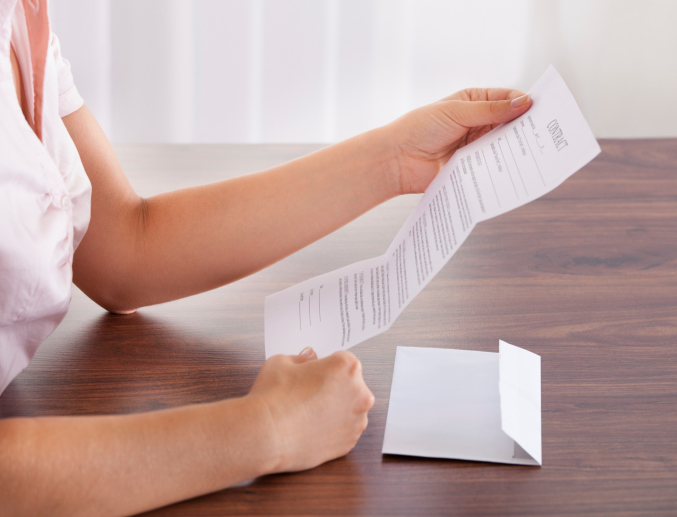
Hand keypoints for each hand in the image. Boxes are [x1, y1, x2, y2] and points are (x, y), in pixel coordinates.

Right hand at [247, 348, 373, 472]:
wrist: (265, 435)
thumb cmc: (273, 396)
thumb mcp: (281, 361)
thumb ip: (302, 358)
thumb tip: (309, 359)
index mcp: (347, 367)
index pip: (342, 360)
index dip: (326, 366)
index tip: (314, 374)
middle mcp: (360, 393)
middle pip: (350, 385)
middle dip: (334, 387)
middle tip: (308, 394)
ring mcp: (357, 421)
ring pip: (348, 410)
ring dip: (335, 410)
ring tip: (308, 414)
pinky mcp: (349, 443)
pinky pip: (344, 431)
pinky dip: (331, 430)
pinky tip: (310, 429)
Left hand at [388, 88, 531, 193]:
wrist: (397, 160)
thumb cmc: (420, 128)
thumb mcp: (457, 112)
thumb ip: (490, 110)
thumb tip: (524, 102)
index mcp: (475, 102)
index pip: (508, 99)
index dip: (526, 103)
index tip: (545, 110)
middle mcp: (479, 123)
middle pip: (511, 124)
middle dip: (527, 128)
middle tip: (547, 133)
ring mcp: (476, 146)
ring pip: (504, 146)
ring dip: (517, 149)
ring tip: (537, 152)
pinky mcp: (473, 167)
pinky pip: (493, 167)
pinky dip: (504, 167)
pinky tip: (517, 169)